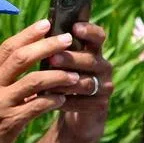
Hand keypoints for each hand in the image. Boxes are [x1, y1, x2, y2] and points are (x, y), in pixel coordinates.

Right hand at [0, 20, 89, 142]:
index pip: (8, 47)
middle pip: (22, 58)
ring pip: (34, 81)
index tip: (47, 23)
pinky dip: (53, 101)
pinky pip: (36, 107)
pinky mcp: (9, 122)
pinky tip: (64, 100)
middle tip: (68, 40)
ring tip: (76, 75)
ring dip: (58, 76)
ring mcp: (0, 103)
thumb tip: (28, 54)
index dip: (29, 34)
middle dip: (47, 46)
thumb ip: (3, 74)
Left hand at [51, 22, 113, 137]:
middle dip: (71, 59)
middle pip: (91, 60)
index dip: (89, 31)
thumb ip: (56, 49)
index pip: (98, 37)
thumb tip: (39, 29)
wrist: (75, 114)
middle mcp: (103, 67)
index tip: (75, 28)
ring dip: (66, 83)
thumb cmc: (62, 81)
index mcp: (94, 52)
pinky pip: (84, 103)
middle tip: (52, 59)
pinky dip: (66, 102)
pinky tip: (49, 101)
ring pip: (87, 83)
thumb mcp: (60, 64)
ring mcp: (105, 86)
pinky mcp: (101, 105)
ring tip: (46, 84)